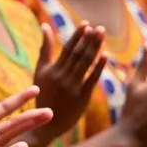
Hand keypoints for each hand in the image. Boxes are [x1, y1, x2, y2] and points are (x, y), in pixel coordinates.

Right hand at [32, 23, 106, 138]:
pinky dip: (99, 66)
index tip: (86, 25)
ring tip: (103, 36)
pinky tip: (106, 55)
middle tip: (99, 27)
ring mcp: (73, 86)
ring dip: (95, 48)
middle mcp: (62, 76)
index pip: (67, 49)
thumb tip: (45, 26)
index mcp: (51, 69)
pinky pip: (92, 78)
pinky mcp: (82, 96)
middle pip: (78, 54)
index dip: (77, 36)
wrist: (46, 121)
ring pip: (86, 63)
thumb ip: (45, 49)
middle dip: (89, 39)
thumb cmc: (43, 94)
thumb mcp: (40, 71)